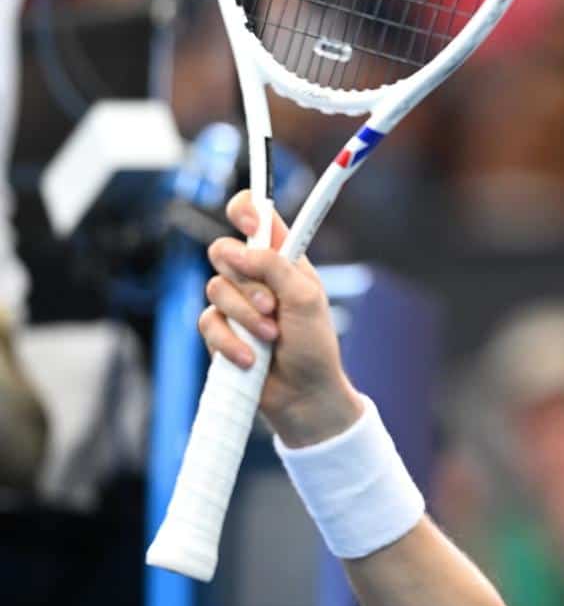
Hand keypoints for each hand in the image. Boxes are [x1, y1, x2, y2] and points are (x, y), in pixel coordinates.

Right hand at [201, 191, 361, 446]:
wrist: (303, 394)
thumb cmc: (314, 345)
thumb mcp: (306, 299)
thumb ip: (275, 267)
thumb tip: (237, 248)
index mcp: (283, 259)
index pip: (256, 218)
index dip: (246, 210)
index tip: (247, 223)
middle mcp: (255, 275)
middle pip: (222, 250)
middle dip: (245, 280)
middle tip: (272, 305)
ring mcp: (234, 303)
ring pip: (214, 288)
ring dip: (245, 316)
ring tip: (271, 337)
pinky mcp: (219, 330)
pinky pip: (207, 323)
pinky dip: (231, 342)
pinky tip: (251, 359)